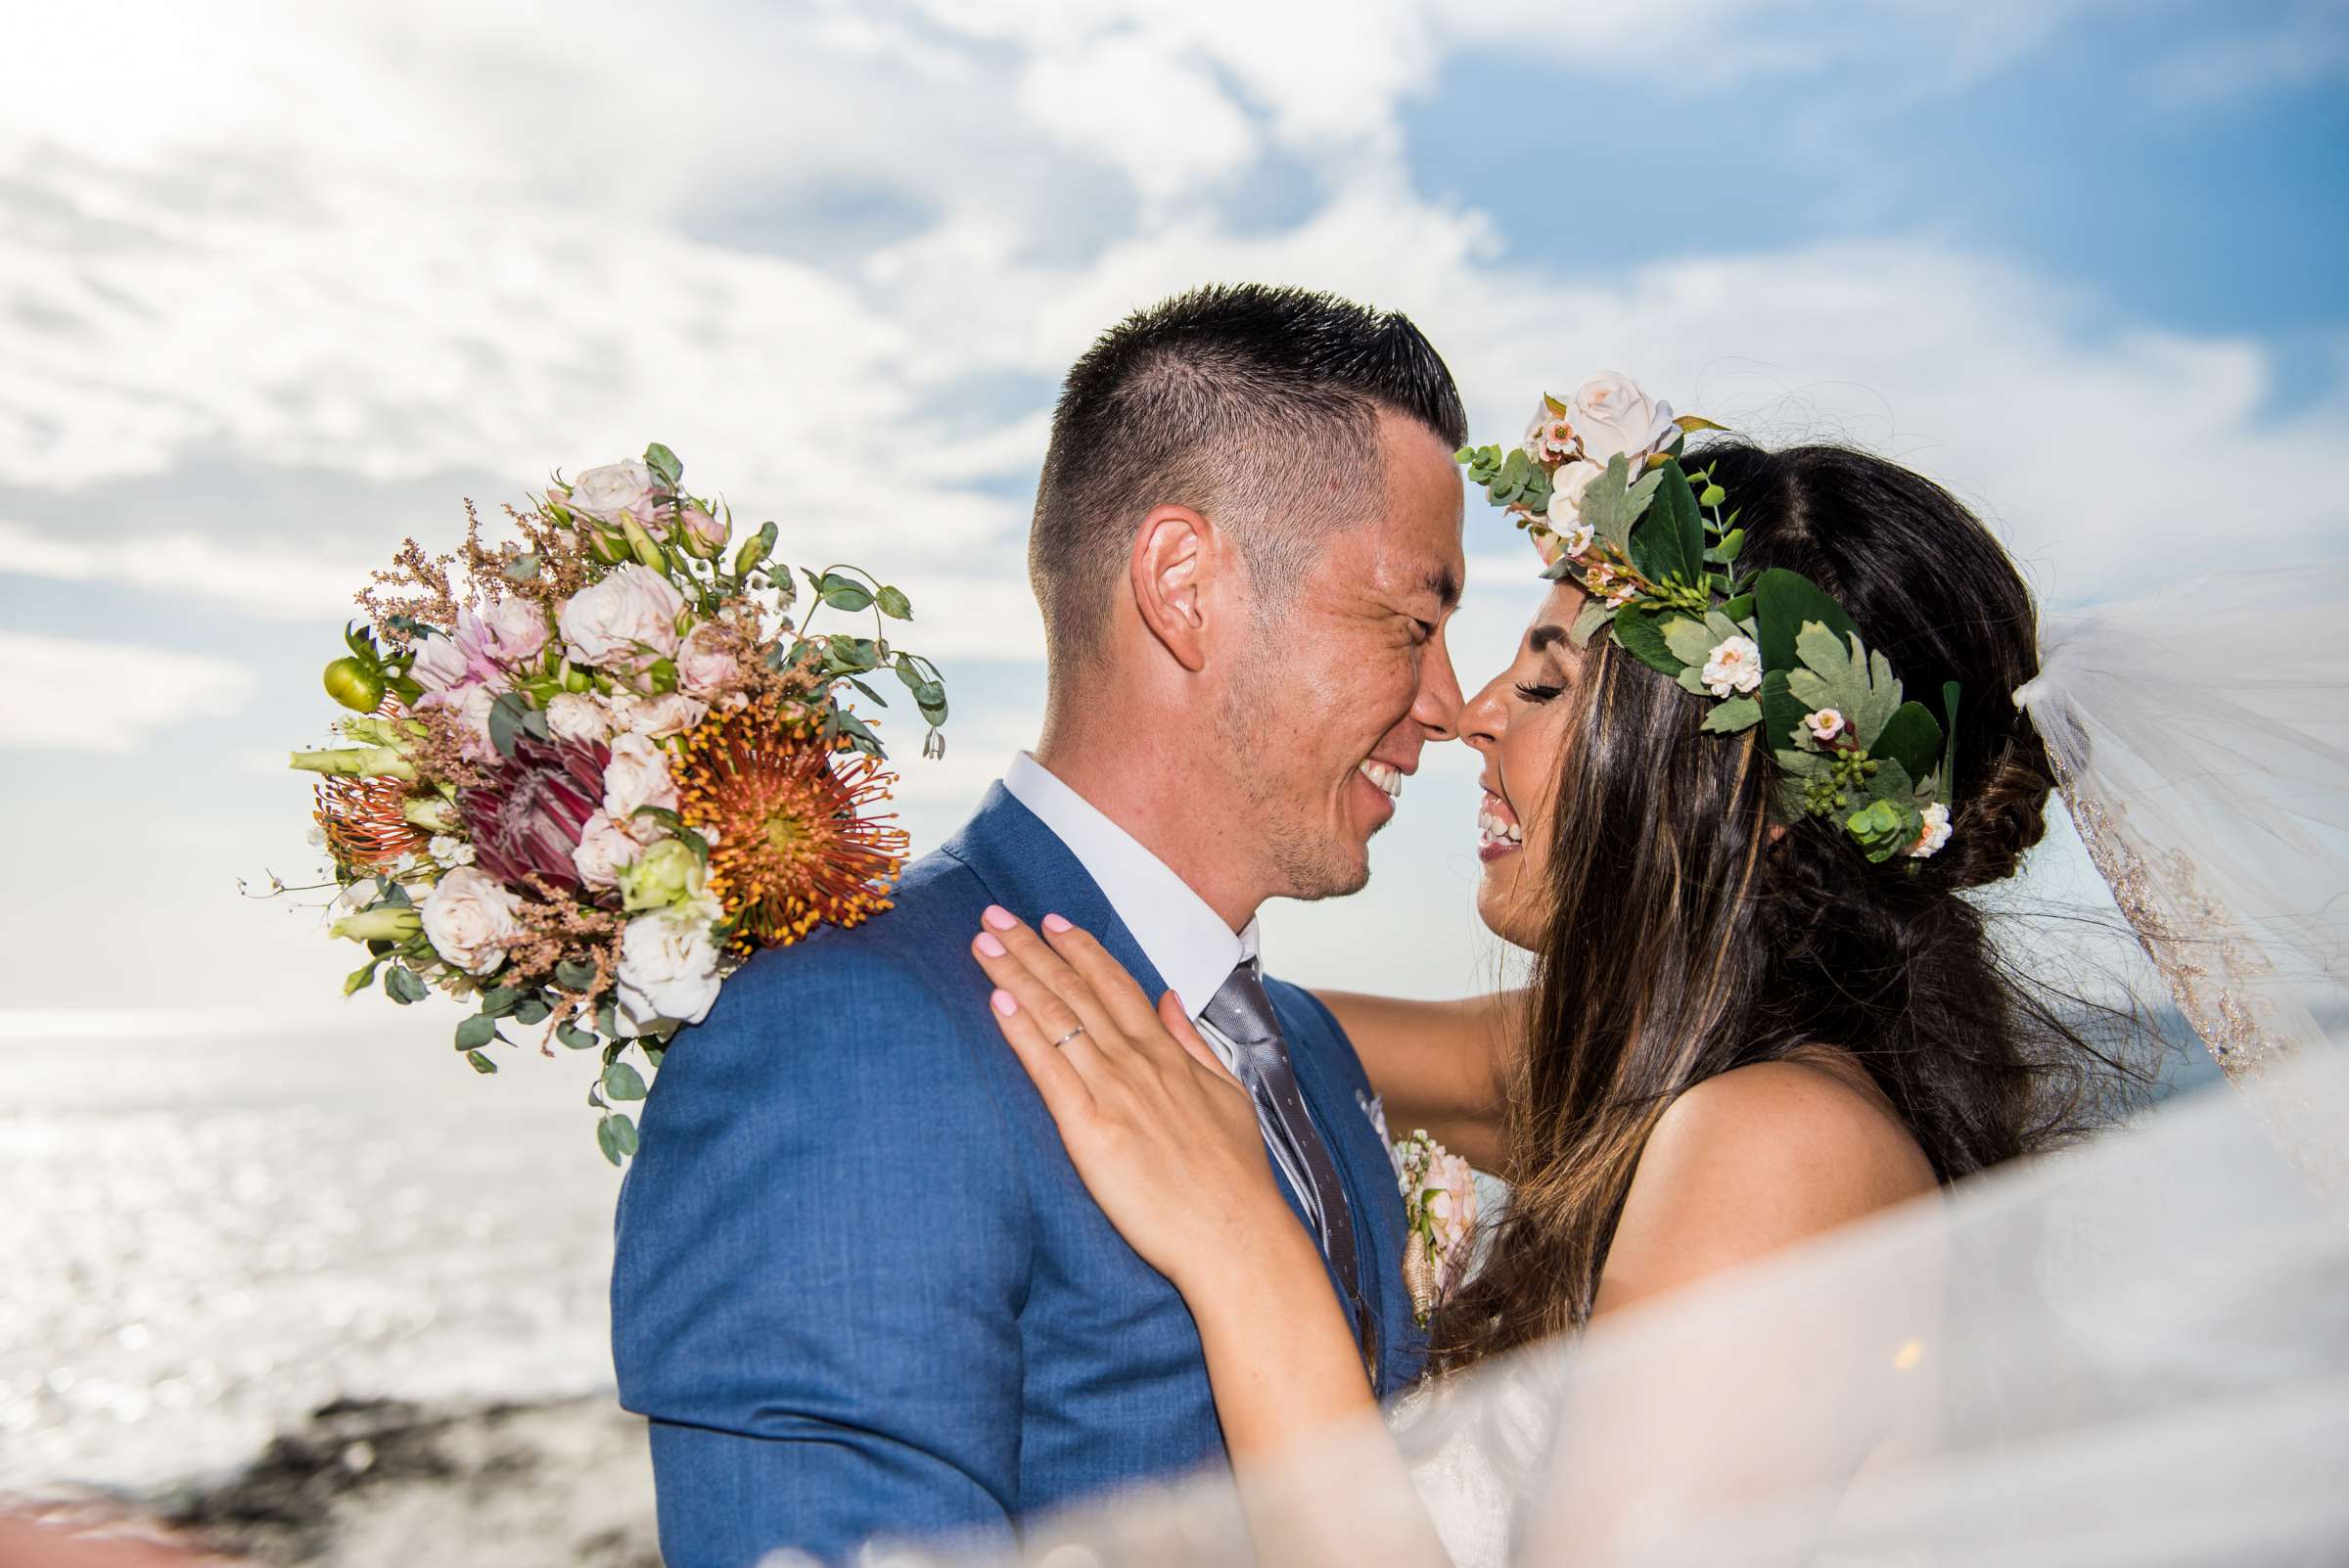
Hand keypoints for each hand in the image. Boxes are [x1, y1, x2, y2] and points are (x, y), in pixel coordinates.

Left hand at [970, 905, 1297, 1294]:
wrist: (1237, 1237)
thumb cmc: (1235, 1178)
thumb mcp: (1228, 1095)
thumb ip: (1193, 1043)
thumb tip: (1171, 999)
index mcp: (1167, 1054)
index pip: (1116, 985)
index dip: (1080, 949)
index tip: (1050, 920)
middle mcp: (1138, 1063)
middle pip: (1076, 990)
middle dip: (1032, 948)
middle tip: (994, 912)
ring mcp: (1114, 1093)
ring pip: (1057, 1018)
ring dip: (1017, 975)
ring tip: (984, 941)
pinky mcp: (1091, 1132)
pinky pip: (1049, 1071)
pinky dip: (1022, 1032)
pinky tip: (998, 1002)